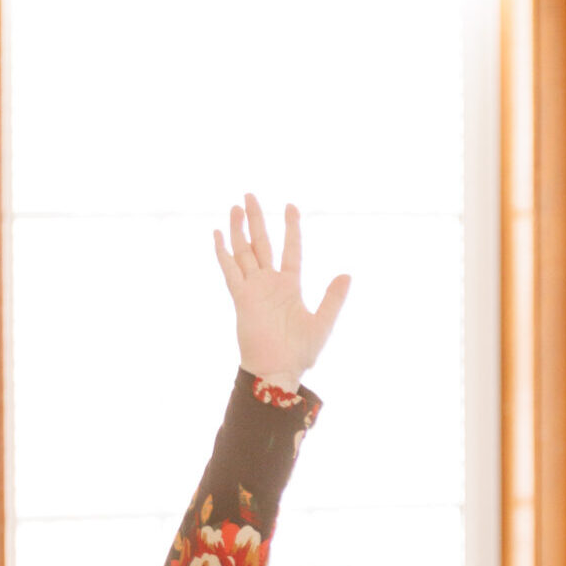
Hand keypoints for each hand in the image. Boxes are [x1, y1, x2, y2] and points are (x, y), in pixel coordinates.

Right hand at [213, 194, 350, 388]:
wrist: (277, 370)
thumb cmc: (300, 352)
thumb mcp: (323, 323)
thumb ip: (333, 298)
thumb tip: (347, 274)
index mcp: (290, 286)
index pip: (291, 249)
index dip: (291, 228)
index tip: (290, 205)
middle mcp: (269, 283)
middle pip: (261, 243)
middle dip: (256, 219)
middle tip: (249, 194)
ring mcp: (253, 289)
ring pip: (243, 252)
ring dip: (238, 229)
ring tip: (235, 207)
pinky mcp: (241, 298)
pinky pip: (230, 271)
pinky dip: (223, 253)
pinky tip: (217, 234)